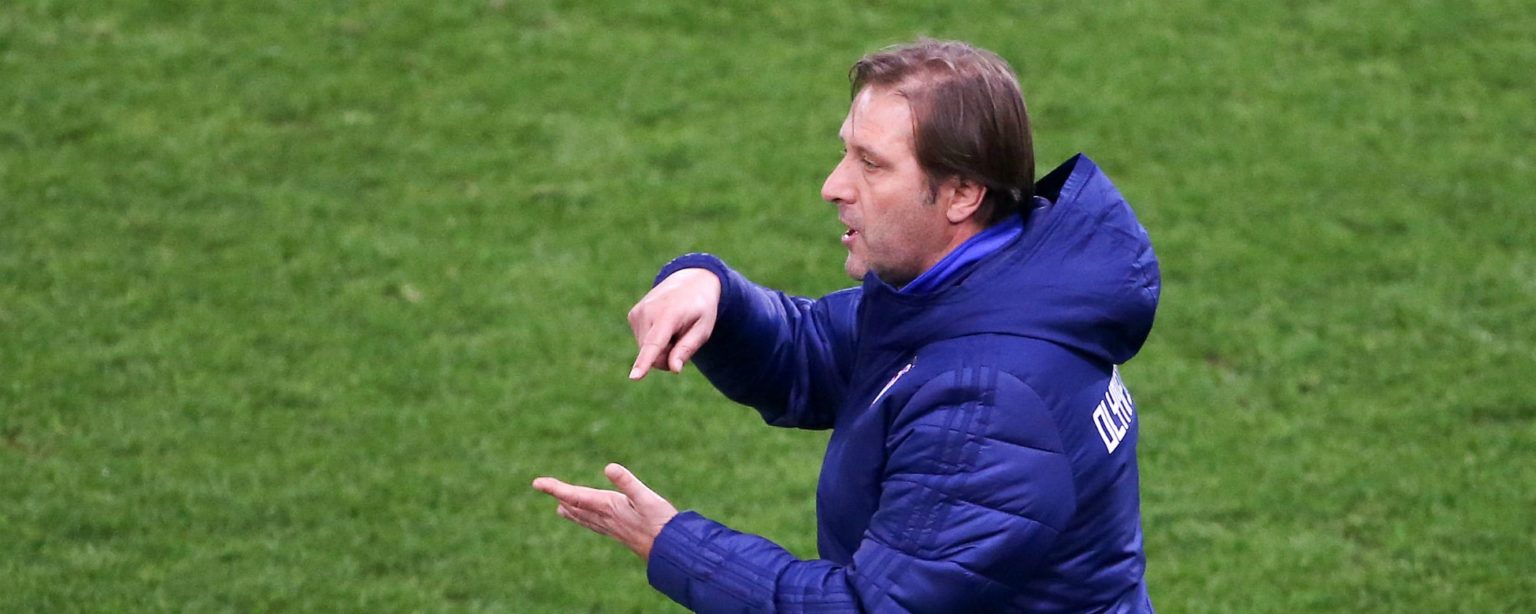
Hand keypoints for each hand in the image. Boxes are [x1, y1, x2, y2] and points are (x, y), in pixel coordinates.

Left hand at [531, 463, 679, 560]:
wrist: (670, 550)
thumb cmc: (660, 522)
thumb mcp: (646, 497)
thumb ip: (628, 482)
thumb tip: (609, 467)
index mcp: (608, 506)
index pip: (575, 496)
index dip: (556, 488)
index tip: (537, 483)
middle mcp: (605, 518)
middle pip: (575, 506)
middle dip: (559, 495)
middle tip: (543, 486)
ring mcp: (611, 527)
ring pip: (584, 518)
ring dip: (570, 510)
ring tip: (559, 506)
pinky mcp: (619, 532)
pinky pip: (595, 524)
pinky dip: (585, 519)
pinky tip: (590, 521)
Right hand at [627, 268, 720, 379]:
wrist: (690, 281)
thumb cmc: (700, 308)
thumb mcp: (703, 328)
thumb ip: (687, 348)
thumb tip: (673, 369)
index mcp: (668, 315)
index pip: (654, 344)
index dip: (644, 362)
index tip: (634, 377)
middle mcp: (648, 311)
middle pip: (655, 356)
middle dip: (670, 356)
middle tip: (683, 335)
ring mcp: (637, 312)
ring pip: (647, 351)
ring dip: (663, 347)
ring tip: (674, 327)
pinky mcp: (632, 315)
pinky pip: (643, 343)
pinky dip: (655, 340)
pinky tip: (664, 324)